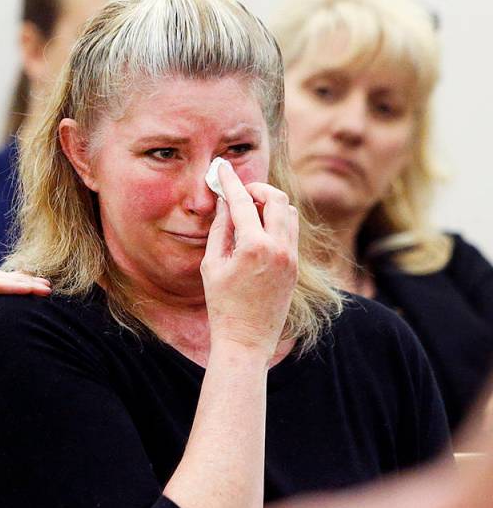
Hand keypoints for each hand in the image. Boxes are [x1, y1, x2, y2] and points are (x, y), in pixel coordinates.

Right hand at [201, 161, 298, 357]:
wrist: (246, 339)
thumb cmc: (222, 304)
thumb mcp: (212, 264)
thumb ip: (220, 229)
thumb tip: (226, 203)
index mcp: (254, 247)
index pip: (243, 202)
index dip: (231, 182)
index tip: (222, 168)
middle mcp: (279, 248)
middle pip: (276, 198)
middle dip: (256, 188)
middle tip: (239, 192)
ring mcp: (291, 257)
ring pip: (288, 212)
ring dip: (270, 203)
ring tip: (249, 210)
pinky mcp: (295, 266)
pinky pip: (291, 230)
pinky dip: (277, 220)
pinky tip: (260, 227)